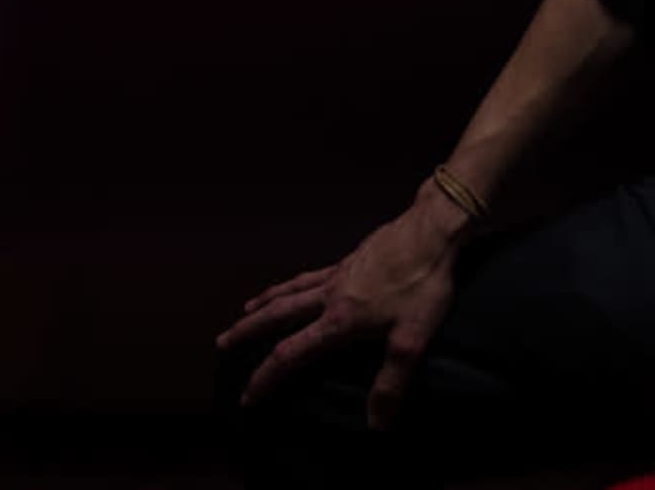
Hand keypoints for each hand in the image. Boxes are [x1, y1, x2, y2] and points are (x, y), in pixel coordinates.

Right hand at [215, 200, 464, 432]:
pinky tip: (297, 283)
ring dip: (265, 302)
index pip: (291, 354)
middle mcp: (331, 296)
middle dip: (248, 331)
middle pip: (278, 314)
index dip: (267, 377)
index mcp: (339, 320)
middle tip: (222, 341)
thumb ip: (391, 381)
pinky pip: (311, 273)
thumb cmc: (423, 284)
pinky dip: (294, 282)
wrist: (432, 230)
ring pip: (290, 290)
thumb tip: (376, 424)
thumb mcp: (413, 339)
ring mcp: (339, 273)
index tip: (247, 396)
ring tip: (245, 309)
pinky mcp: (352, 258)